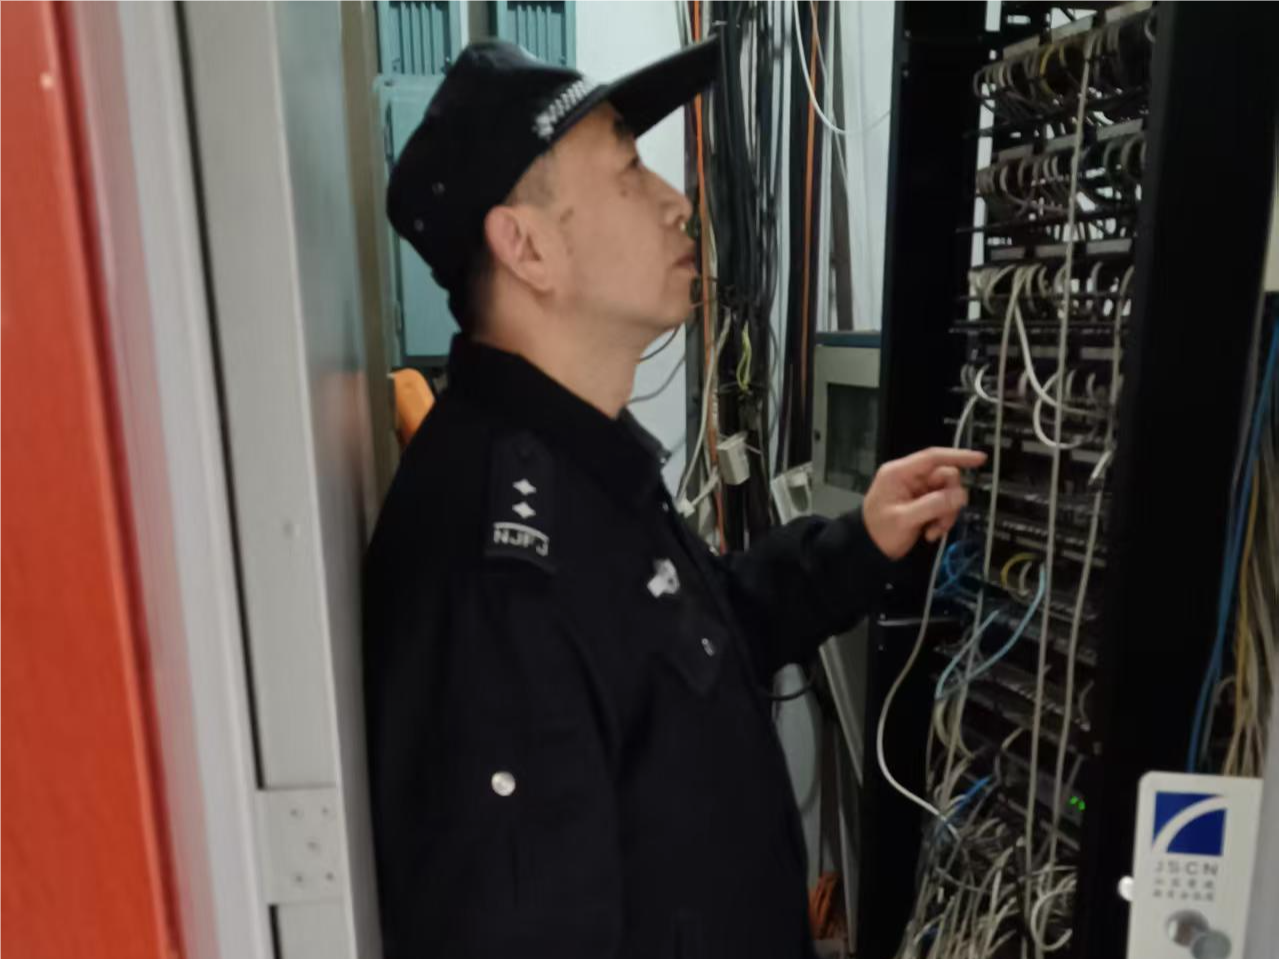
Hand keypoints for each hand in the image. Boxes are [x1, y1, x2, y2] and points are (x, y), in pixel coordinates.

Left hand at [862, 447, 987, 559]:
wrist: (868, 551)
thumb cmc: (880, 533)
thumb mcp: (904, 520)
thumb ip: (933, 505)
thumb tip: (961, 495)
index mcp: (900, 473)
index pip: (933, 457)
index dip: (958, 456)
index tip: (980, 459)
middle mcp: (910, 477)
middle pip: (945, 478)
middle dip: (949, 501)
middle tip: (941, 522)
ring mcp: (917, 490)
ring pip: (948, 494)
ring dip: (945, 514)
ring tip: (932, 532)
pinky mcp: (922, 503)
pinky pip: (943, 505)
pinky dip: (941, 520)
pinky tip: (929, 533)